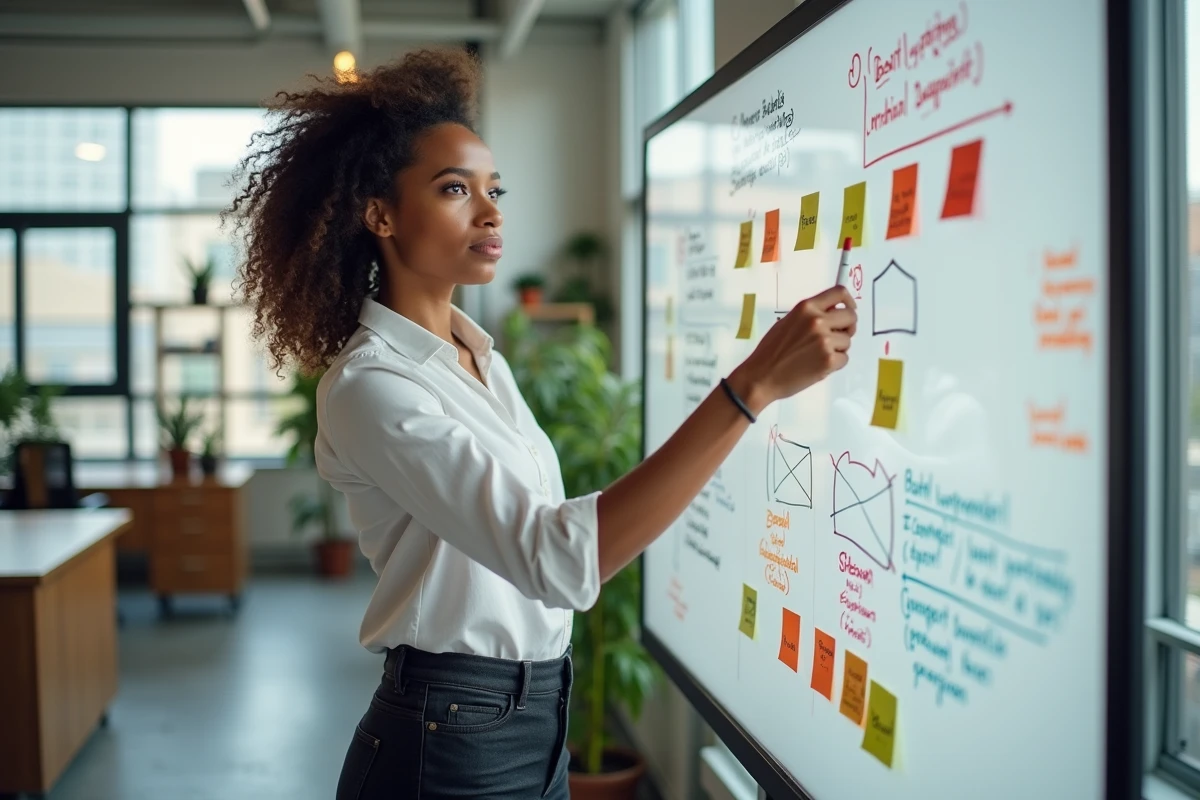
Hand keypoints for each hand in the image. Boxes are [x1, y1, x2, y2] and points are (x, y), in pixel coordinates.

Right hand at [733, 285, 856, 409]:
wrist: (761, 376)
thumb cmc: (770, 352)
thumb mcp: (787, 322)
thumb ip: (810, 315)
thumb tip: (832, 314)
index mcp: (806, 308)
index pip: (839, 293)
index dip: (849, 301)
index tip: (850, 308)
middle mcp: (817, 321)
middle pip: (851, 316)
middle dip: (847, 327)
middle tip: (837, 337)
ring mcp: (824, 341)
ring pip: (848, 341)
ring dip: (838, 348)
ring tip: (817, 355)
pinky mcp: (828, 360)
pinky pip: (844, 359)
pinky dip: (835, 364)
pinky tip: (817, 365)